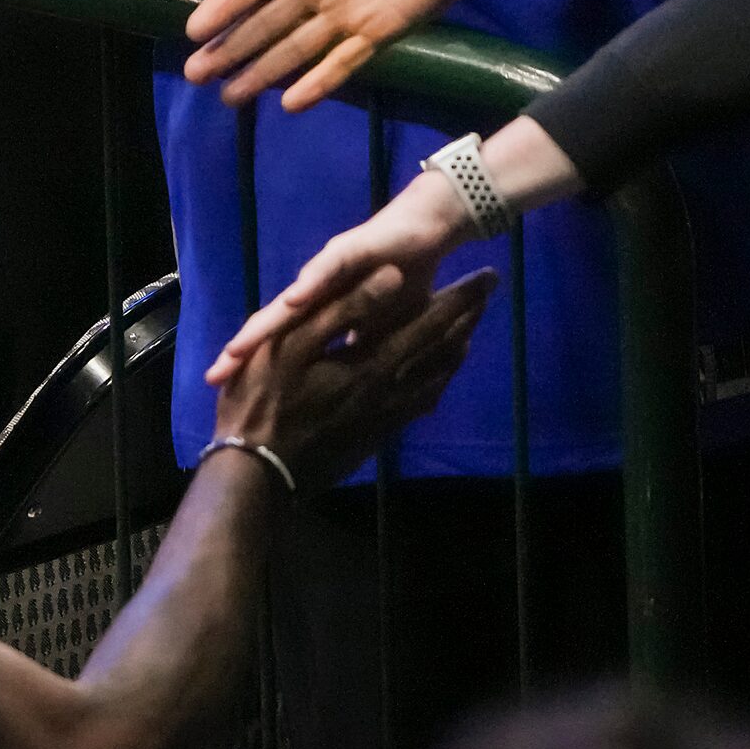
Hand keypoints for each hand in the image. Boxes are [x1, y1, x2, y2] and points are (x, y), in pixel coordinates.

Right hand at [185, 0, 529, 109]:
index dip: (223, 7)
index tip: (193, 30)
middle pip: (264, 25)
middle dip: (229, 50)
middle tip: (195, 74)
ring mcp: (348, 14)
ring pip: (295, 50)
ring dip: (262, 73)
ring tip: (230, 97)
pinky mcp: (382, 30)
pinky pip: (344, 62)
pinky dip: (319, 83)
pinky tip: (290, 103)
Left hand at [207, 117, 581, 386]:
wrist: (424, 231)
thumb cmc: (395, 280)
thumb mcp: (375, 328)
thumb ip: (354, 348)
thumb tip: (342, 383)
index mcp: (319, 310)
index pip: (280, 342)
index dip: (255, 365)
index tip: (229, 391)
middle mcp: (312, 289)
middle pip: (270, 323)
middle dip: (243, 349)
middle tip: (215, 375)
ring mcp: (324, 269)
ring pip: (287, 299)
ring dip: (264, 324)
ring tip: (238, 348)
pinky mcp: (346, 250)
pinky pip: (324, 268)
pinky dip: (308, 284)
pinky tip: (292, 302)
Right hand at [211, 258, 495, 489]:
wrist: (261, 472)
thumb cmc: (264, 399)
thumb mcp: (293, 343)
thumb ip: (345, 308)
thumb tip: (392, 276)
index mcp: (376, 364)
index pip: (432, 324)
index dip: (462, 298)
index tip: (487, 277)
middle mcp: (393, 391)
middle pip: (443, 350)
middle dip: (468, 318)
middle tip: (487, 294)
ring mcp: (388, 417)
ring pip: (437, 379)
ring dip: (457, 349)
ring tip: (469, 331)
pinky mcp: (377, 435)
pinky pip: (422, 403)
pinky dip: (437, 382)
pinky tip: (435, 380)